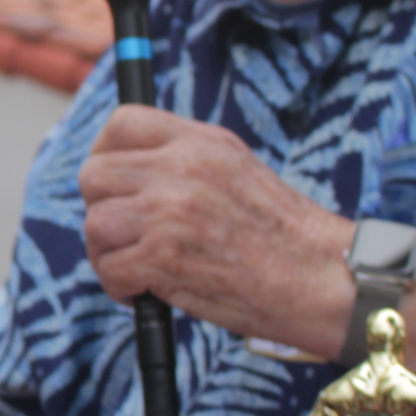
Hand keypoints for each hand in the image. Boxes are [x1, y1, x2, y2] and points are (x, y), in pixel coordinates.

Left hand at [78, 106, 353, 352]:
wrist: (321, 278)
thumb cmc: (282, 234)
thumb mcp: (236, 168)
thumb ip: (183, 159)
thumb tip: (128, 165)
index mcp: (200, 143)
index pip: (121, 123)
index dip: (102, 152)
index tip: (109, 182)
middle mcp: (181, 170)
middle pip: (94, 176)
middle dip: (101, 209)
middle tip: (123, 235)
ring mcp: (170, 212)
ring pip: (96, 224)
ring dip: (106, 253)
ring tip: (136, 268)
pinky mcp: (165, 258)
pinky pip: (109, 269)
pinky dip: (120, 287)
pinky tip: (145, 291)